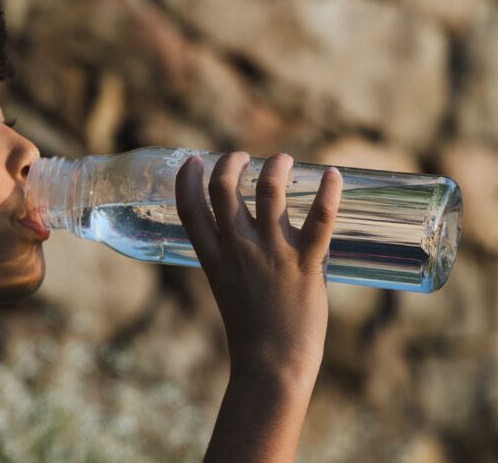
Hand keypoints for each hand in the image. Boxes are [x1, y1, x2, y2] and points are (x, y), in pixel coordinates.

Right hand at [174, 152, 342, 379]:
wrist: (272, 363)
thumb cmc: (252, 330)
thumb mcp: (227, 288)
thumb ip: (235, 259)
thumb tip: (252, 232)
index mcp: (213, 259)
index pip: (189, 208)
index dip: (186, 178)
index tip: (194, 160)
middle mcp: (238, 250)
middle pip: (223, 189)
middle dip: (230, 162)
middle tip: (242, 156)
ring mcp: (271, 254)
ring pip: (269, 191)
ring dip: (275, 166)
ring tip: (283, 160)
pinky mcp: (306, 262)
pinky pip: (320, 218)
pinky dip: (329, 192)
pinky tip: (333, 174)